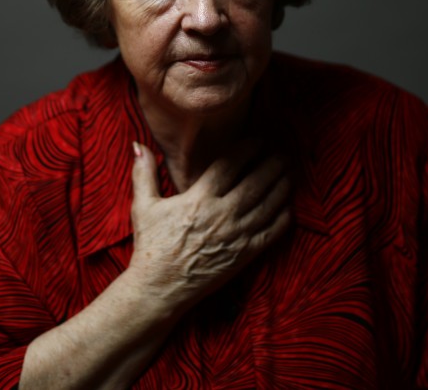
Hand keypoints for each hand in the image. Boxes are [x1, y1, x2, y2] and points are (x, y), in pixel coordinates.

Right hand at [125, 141, 290, 315]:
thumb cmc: (151, 246)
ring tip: (289, 172)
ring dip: (282, 185)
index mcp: (198, 199)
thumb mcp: (143, 206)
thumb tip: (138, 144)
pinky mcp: (244, 256)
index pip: (230, 165)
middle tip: (282, 153)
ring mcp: (236, 236)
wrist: (159, 288)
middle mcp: (221, 215)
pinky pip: (272, 232)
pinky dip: (283, 216)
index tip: (259, 140)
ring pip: (268, 205)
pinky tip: (288, 205)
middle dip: (272, 164)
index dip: (248, 149)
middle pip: (256, 182)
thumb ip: (144, 173)